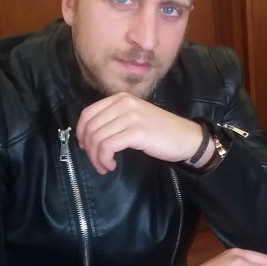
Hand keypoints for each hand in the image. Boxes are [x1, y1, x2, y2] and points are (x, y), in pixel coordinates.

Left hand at [76, 92, 206, 173]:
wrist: (185, 137)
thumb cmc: (160, 131)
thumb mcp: (134, 117)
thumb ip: (114, 119)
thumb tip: (88, 135)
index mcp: (121, 98)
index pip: (88, 113)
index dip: (81, 132)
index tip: (86, 147)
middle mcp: (124, 103)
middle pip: (90, 127)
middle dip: (88, 149)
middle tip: (97, 162)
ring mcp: (131, 117)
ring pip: (97, 138)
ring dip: (96, 157)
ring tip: (105, 166)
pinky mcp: (137, 132)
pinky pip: (108, 147)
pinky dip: (105, 159)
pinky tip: (112, 165)